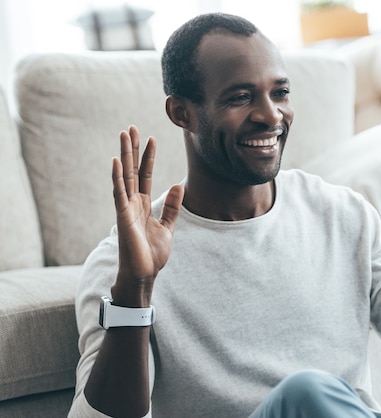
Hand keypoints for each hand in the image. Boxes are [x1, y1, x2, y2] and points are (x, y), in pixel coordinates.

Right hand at [110, 126, 183, 306]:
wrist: (145, 273)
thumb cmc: (152, 254)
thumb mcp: (168, 227)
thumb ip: (172, 207)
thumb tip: (178, 186)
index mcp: (144, 204)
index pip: (146, 175)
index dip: (148, 157)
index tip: (150, 138)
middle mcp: (133, 203)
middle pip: (133, 170)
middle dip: (133, 149)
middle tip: (131, 127)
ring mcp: (126, 208)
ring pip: (124, 176)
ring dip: (124, 155)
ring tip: (123, 135)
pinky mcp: (123, 217)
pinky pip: (119, 193)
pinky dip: (117, 177)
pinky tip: (115, 161)